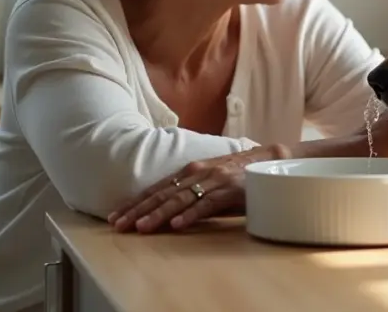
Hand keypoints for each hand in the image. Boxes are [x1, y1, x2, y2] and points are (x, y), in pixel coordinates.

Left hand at [107, 143, 289, 232]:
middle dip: (138, 210)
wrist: (273, 161)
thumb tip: (166, 211)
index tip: (115, 216)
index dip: (135, 202)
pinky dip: (190, 215)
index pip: (157, 188)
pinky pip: (206, 204)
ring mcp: (214, 180)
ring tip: (141, 227)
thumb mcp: (210, 181)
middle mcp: (198, 172)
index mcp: (191, 170)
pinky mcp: (230, 190)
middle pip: (162, 194)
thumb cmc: (240, 174)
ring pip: (180, 199)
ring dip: (158, 214)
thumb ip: (191, 192)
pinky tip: (176, 225)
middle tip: (118, 225)